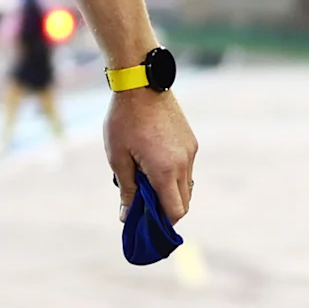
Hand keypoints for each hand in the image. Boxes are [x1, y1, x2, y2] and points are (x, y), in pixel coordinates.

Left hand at [108, 89, 195, 223]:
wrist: (141, 83)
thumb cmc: (123, 120)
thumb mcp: (118, 157)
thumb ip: (128, 190)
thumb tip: (127, 217)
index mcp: (165, 170)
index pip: (175, 211)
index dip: (163, 224)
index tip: (146, 224)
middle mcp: (183, 163)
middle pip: (184, 203)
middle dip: (166, 211)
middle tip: (144, 207)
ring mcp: (190, 151)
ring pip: (186, 186)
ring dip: (170, 192)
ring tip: (146, 182)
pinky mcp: (191, 141)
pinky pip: (186, 168)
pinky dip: (174, 175)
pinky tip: (154, 164)